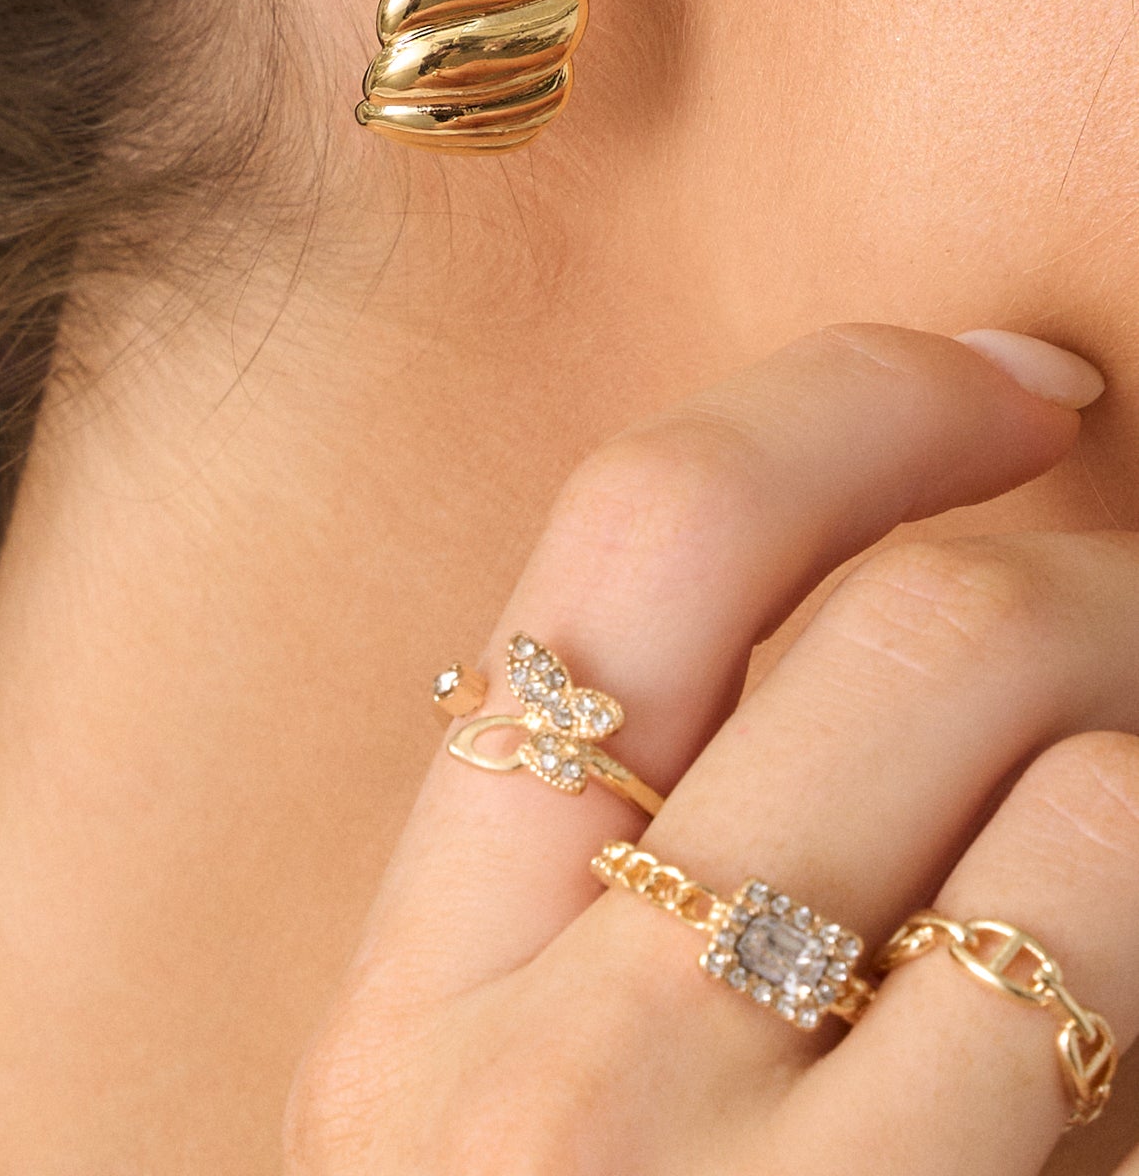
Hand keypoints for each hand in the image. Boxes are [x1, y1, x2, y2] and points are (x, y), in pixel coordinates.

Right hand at [284, 326, 1137, 1174]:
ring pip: (1072, 778)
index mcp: (421, 994)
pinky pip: (1110, 945)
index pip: (640, 542)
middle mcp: (548, 1081)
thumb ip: (638, 889)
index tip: (1019, 387)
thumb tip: (910, 615)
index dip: (861, 400)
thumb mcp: (546, 1118)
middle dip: (1100, 579)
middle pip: (904, 630)